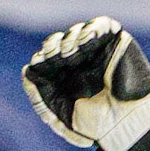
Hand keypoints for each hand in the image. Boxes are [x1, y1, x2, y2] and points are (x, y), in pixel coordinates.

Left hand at [23, 16, 149, 150]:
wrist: (123, 123)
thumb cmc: (93, 125)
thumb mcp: (58, 114)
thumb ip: (39, 96)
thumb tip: (26, 71)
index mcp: (66, 77)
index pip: (49, 56)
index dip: (44, 55)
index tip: (40, 62)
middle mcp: (81, 62)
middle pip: (61, 41)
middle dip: (54, 44)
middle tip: (55, 54)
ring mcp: (99, 51)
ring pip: (79, 31)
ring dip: (71, 38)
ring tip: (71, 52)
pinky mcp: (116, 43)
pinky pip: (103, 25)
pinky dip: (93, 27)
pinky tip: (87, 39)